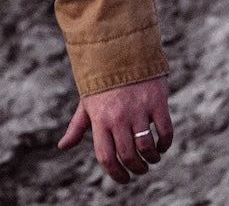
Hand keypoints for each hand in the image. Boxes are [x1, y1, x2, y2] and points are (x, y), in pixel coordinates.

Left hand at [58, 76, 172, 183]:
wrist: (120, 49)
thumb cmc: (102, 80)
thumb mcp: (86, 102)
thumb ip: (77, 127)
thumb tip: (63, 146)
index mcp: (99, 119)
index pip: (106, 157)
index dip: (116, 174)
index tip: (124, 179)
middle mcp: (118, 116)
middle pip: (128, 155)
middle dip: (137, 168)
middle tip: (141, 169)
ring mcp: (138, 109)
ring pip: (147, 147)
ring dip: (152, 158)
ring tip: (152, 158)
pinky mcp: (156, 102)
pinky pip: (165, 131)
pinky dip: (165, 144)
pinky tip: (162, 145)